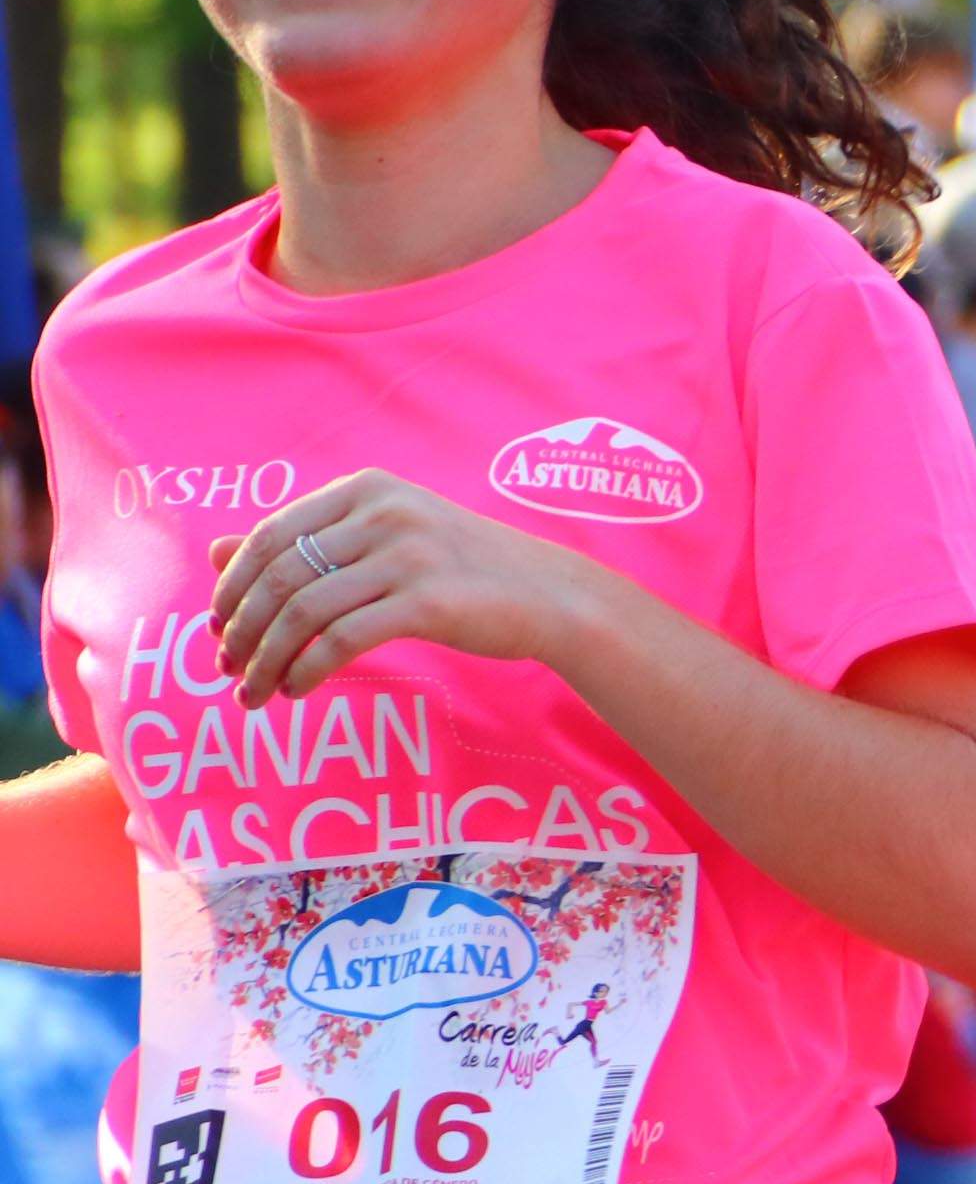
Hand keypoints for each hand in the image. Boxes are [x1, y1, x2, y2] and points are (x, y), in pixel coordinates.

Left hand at [206, 471, 598, 707]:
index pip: (269, 536)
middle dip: (241, 630)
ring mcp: (407, 556)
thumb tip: (215, 552)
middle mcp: (382, 515)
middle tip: (227, 670)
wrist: (551, 595)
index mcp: (366, 491)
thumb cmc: (464, 570)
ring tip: (254, 692)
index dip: (232, 588)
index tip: (219, 630)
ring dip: (266, 660)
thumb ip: (305, 543)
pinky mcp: (428, 602)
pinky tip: (298, 690)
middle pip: (280, 576)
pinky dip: (307, 670)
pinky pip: (342, 640)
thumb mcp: (382, 542)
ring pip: (303, 612)